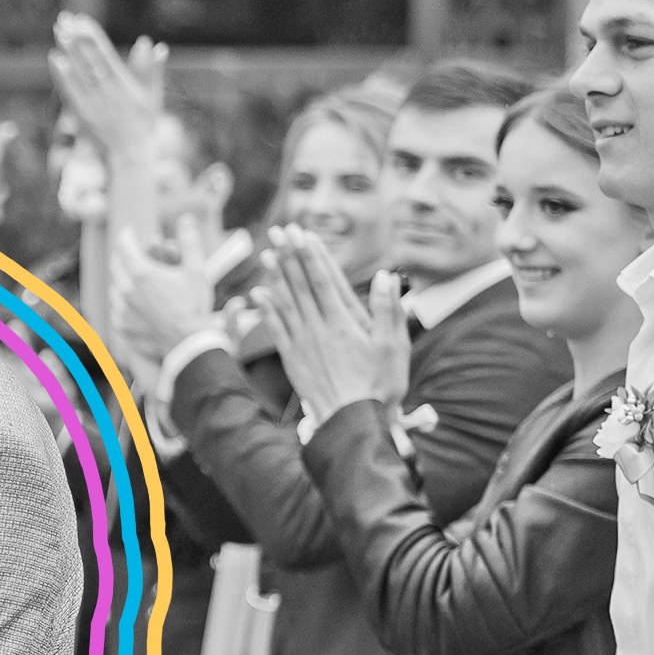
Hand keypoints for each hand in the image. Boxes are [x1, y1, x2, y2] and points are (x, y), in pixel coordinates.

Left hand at [49, 12, 164, 165]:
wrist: (130, 155)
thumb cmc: (144, 124)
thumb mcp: (152, 96)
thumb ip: (151, 70)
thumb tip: (153, 44)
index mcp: (124, 82)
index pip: (104, 52)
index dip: (91, 35)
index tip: (82, 19)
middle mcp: (107, 90)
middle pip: (88, 58)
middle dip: (76, 37)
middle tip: (64, 19)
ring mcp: (93, 102)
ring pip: (77, 71)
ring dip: (66, 50)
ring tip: (58, 31)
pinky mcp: (81, 114)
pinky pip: (69, 90)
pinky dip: (61, 74)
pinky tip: (54, 59)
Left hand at [110, 225, 220, 371]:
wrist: (187, 345)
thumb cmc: (194, 307)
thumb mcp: (197, 271)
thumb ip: (189, 242)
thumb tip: (186, 219)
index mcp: (141, 273)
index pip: (124, 246)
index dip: (127, 235)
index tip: (129, 231)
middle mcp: (125, 290)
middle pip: (115, 265)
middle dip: (122, 255)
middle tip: (130, 252)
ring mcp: (120, 310)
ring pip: (115, 287)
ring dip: (122, 279)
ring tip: (132, 277)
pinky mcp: (120, 326)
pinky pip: (116, 309)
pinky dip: (123, 301)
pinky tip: (132, 301)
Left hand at [258, 225, 406, 429]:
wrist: (350, 422)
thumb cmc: (379, 386)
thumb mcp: (394, 347)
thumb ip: (387, 310)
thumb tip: (385, 276)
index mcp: (343, 321)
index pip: (323, 279)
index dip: (311, 254)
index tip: (303, 233)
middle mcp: (318, 327)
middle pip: (300, 284)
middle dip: (290, 255)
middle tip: (279, 231)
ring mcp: (302, 343)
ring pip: (285, 302)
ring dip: (276, 276)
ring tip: (267, 253)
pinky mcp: (293, 359)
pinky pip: (276, 328)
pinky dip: (267, 309)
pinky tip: (259, 293)